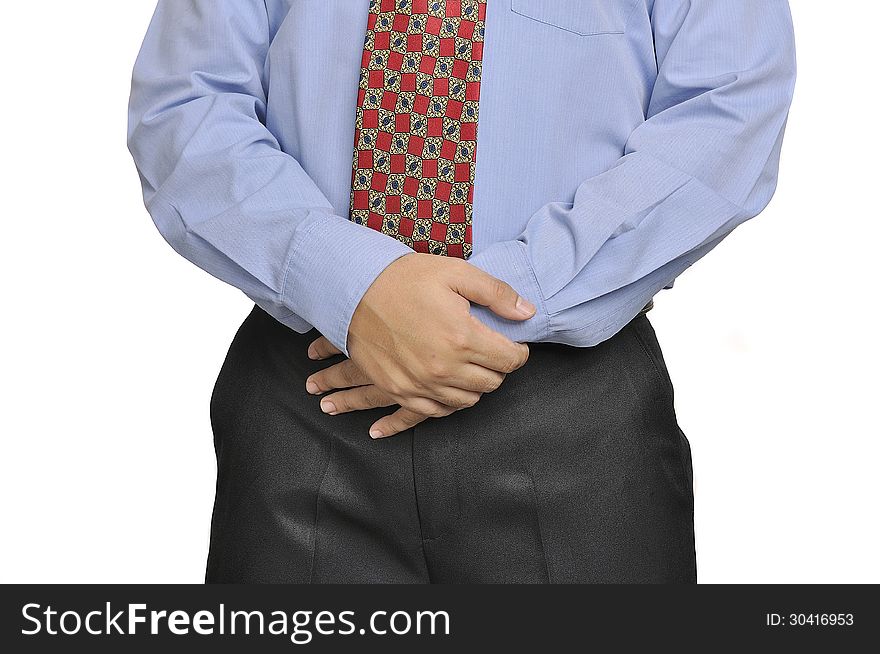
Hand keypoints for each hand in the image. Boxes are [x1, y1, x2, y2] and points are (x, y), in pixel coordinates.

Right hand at [309, 253, 535, 436]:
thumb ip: (497, 294)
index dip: (518, 351)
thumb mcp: (456, 273)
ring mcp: (420, 384)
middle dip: (498, 367)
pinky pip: (436, 411)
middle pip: (492, 382)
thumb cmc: (406, 278)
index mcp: (463, 338)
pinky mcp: (399, 390)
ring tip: (470, 365)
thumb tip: (528, 313)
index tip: (513, 343)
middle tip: (490, 350)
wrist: (354, 289)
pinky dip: (449, 402)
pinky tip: (449, 385)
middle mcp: (444, 368)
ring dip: (475, 385)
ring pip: (467, 400)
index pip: (511, 360)